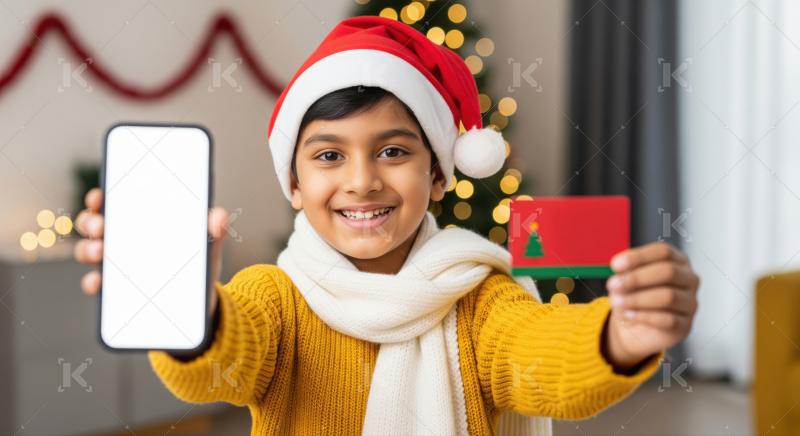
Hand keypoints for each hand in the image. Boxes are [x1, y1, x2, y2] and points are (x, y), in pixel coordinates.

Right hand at [73, 187, 228, 315]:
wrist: (200, 303)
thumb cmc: (197, 265)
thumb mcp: (207, 247)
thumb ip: (213, 231)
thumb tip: (221, 216)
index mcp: (140, 224)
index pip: (113, 204)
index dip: (100, 198)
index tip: (99, 197)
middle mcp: (121, 241)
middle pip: (93, 225)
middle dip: (90, 222)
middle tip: (100, 226)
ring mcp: (116, 266)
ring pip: (89, 252)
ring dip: (87, 250)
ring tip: (100, 252)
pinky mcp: (116, 292)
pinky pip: (97, 285)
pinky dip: (92, 282)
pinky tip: (98, 282)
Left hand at [601, 242, 699, 372]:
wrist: (636, 327)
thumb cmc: (634, 295)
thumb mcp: (626, 280)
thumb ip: (625, 273)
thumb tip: (620, 274)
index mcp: (677, 261)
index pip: (663, 251)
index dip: (638, 257)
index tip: (615, 265)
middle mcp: (689, 279)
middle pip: (668, 271)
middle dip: (637, 278)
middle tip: (613, 285)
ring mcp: (690, 303)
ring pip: (668, 296)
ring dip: (637, 299)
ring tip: (617, 302)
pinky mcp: (685, 325)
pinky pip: (668, 320)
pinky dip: (644, 316)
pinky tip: (628, 314)